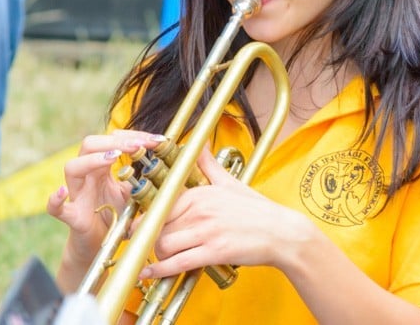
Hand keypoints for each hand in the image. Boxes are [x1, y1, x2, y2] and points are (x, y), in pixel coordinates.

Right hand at [47, 130, 164, 265]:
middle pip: (90, 145)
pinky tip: (63, 192)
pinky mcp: (72, 216)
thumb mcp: (134, 194)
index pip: (113, 140)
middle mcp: (87, 176)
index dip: (134, 136)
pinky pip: (56, 208)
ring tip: (114, 156)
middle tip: (139, 145)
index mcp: (102, 167)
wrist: (100, 247)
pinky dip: (56, 199)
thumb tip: (173, 165)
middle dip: (115, 140)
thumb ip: (146, 179)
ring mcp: (77, 195)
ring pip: (73, 168)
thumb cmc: (115, 216)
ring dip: (93, 159)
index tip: (157, 140)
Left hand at [138, 148, 313, 279]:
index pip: (160, 205)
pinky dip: (160, 271)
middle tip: (145, 247)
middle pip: (158, 227)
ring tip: (156, 261)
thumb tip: (198, 145)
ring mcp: (207, 231)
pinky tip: (149, 275)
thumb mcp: (230, 182)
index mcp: (200, 192)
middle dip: (148, 240)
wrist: (282, 232)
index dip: (145, 219)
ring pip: (163, 245)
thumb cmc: (257, 210)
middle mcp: (200, 209)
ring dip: (155, 256)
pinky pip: (178, 262)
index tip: (137, 227)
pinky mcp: (214, 251)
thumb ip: (209, 165)